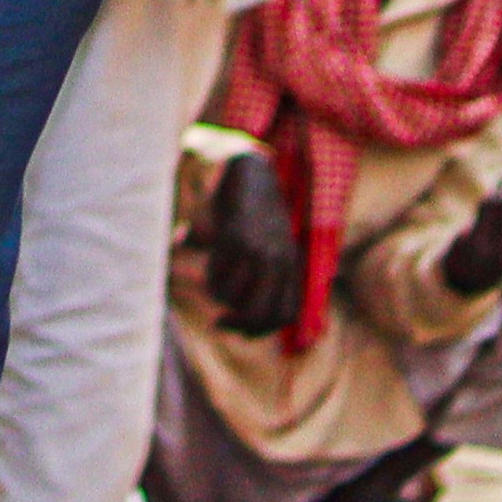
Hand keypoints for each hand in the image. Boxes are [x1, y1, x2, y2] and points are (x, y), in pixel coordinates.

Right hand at [193, 149, 304, 334]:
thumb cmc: (256, 214)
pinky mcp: (237, 237)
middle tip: (221, 319)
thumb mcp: (268, 245)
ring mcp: (259, 249)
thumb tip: (230, 317)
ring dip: (219, 295)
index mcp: (291, 265)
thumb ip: (262, 277)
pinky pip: (220, 272)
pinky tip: (211, 261)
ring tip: (214, 279)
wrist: (251, 172)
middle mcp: (279, 261)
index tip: (241, 328)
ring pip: (236, 296)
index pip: (285, 315)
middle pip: (262, 313)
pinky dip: (211, 275)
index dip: (262, 329)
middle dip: (238, 322)